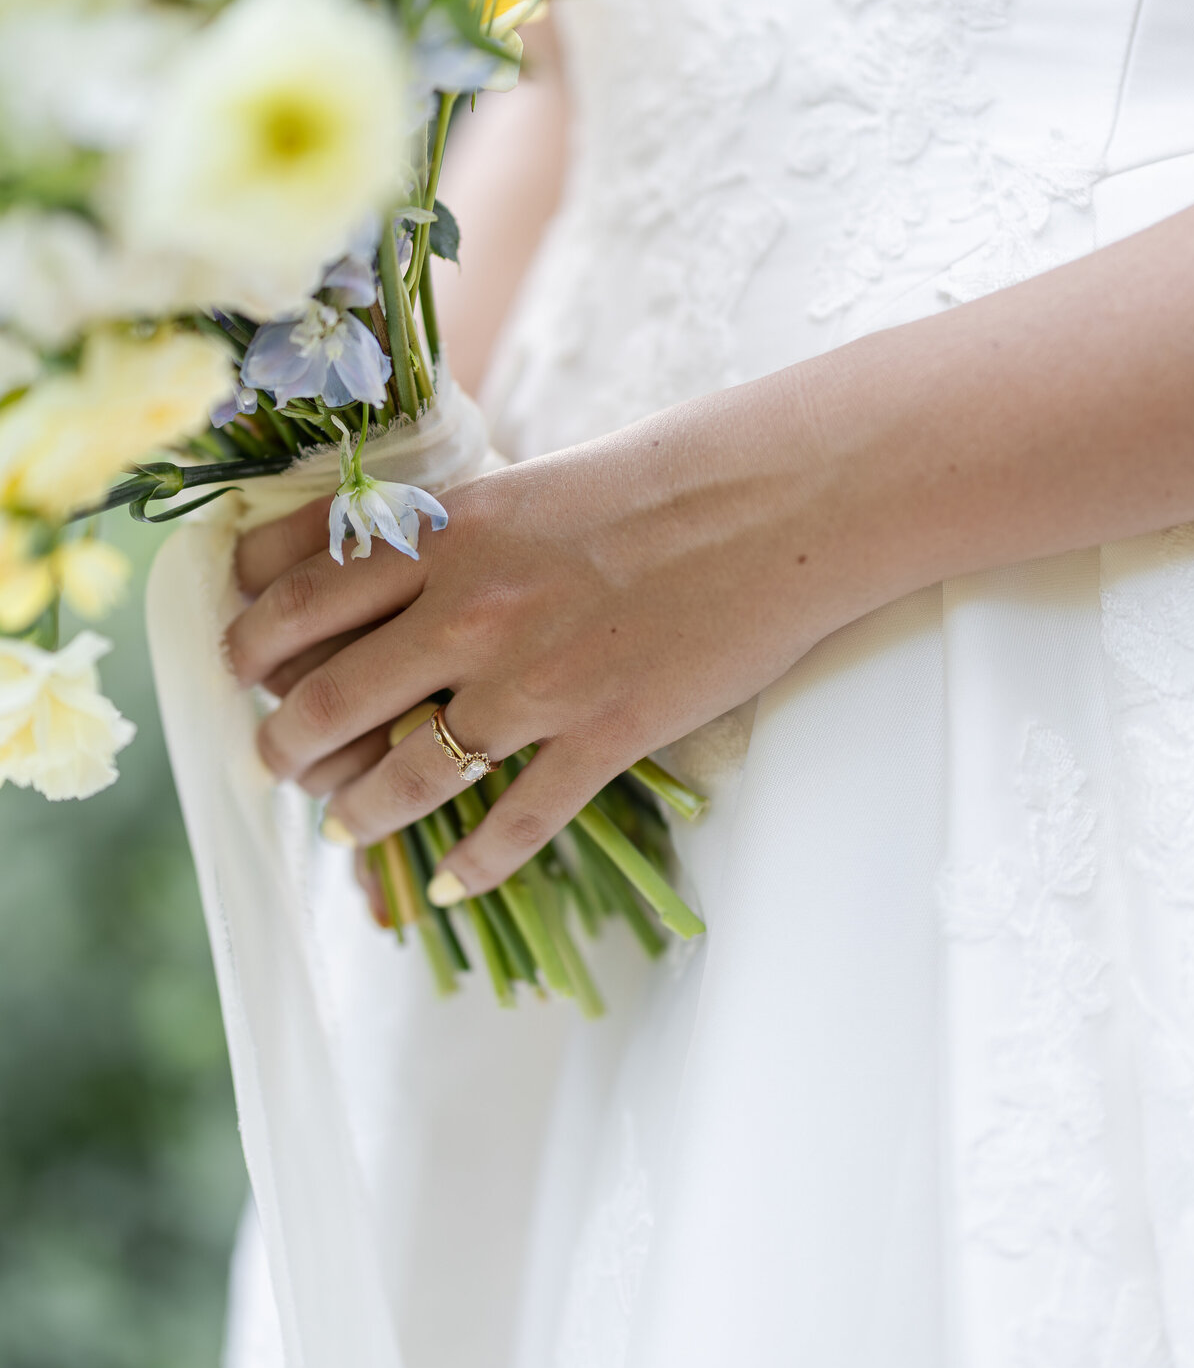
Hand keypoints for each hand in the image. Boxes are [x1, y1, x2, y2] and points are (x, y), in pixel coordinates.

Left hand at [224, 378, 837, 901]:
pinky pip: (515, 824)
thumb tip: (377, 584)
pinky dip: (471, 866)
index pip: (294, 590)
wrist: (772, 503)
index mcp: (442, 533)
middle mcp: (466, 610)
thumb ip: (444, 539)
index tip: (246, 660)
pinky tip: (448, 884)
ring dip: (354, 812)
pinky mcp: (602, 735)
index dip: (250, 634)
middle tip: (277, 758)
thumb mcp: (521, 488)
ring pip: (402, 777)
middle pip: (325, 697)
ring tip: (342, 824)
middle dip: (281, 743)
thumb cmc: (654, 483)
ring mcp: (533, 681)